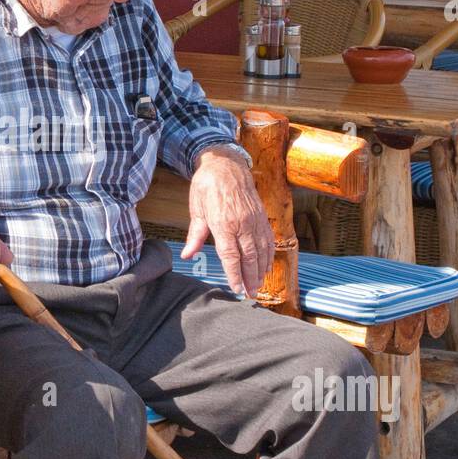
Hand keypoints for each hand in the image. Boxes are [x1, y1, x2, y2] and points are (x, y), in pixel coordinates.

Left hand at [181, 149, 274, 296]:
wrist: (226, 164)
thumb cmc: (208, 186)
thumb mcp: (196, 209)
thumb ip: (195, 235)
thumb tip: (188, 254)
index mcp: (223, 223)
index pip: (230, 256)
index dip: (234, 275)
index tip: (236, 289)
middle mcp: (242, 224)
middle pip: (249, 257)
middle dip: (250, 278)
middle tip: (250, 294)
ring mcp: (254, 220)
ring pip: (261, 250)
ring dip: (261, 270)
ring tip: (258, 285)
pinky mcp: (261, 216)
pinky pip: (268, 239)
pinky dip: (269, 255)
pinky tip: (267, 266)